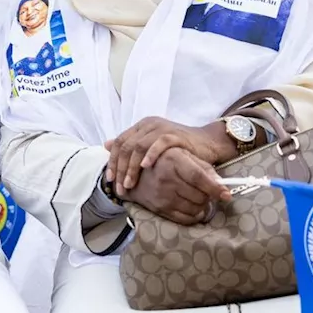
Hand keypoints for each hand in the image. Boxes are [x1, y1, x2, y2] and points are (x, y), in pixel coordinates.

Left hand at [105, 117, 236, 192]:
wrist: (206, 144)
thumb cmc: (178, 148)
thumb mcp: (151, 146)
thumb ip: (131, 146)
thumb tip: (106, 145)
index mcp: (141, 126)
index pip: (119, 143)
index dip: (113, 161)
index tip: (110, 180)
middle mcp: (149, 124)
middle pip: (126, 146)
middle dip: (120, 169)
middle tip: (120, 187)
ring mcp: (161, 128)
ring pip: (138, 147)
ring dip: (132, 167)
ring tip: (130, 184)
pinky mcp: (175, 134)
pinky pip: (159, 144)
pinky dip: (150, 155)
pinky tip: (145, 167)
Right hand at [119, 148, 230, 224]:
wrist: (134, 172)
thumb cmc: (165, 160)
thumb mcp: (184, 156)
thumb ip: (204, 168)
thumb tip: (222, 184)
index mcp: (173, 160)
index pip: (198, 177)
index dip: (215, 187)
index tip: (227, 195)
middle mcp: (166, 178)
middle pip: (199, 195)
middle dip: (209, 196)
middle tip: (208, 191)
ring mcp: (161, 195)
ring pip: (194, 208)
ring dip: (202, 205)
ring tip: (199, 197)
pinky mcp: (159, 209)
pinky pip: (185, 218)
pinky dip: (194, 215)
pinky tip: (193, 206)